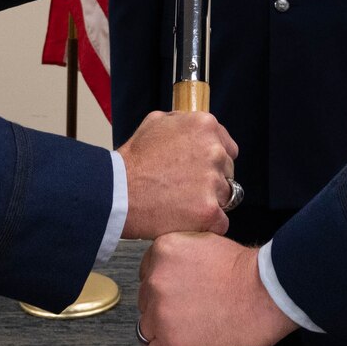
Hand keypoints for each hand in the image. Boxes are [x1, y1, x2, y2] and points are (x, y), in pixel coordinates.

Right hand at [117, 110, 239, 239]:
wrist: (117, 192)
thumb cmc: (133, 160)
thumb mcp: (155, 122)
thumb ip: (182, 121)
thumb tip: (193, 125)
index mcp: (205, 126)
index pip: (228, 148)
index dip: (213, 161)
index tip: (199, 169)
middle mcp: (214, 151)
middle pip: (228, 172)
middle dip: (211, 180)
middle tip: (186, 188)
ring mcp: (213, 182)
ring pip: (226, 197)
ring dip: (208, 201)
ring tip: (182, 204)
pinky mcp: (209, 211)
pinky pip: (221, 221)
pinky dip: (206, 224)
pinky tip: (187, 220)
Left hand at [139, 232, 296, 345]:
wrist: (267, 292)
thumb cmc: (248, 271)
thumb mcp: (207, 242)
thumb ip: (182, 256)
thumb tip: (175, 273)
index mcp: (162, 251)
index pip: (147, 276)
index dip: (166, 287)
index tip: (182, 295)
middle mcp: (154, 282)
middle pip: (146, 303)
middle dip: (166, 309)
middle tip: (194, 312)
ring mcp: (161, 315)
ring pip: (148, 331)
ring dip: (167, 333)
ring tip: (195, 332)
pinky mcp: (172, 345)